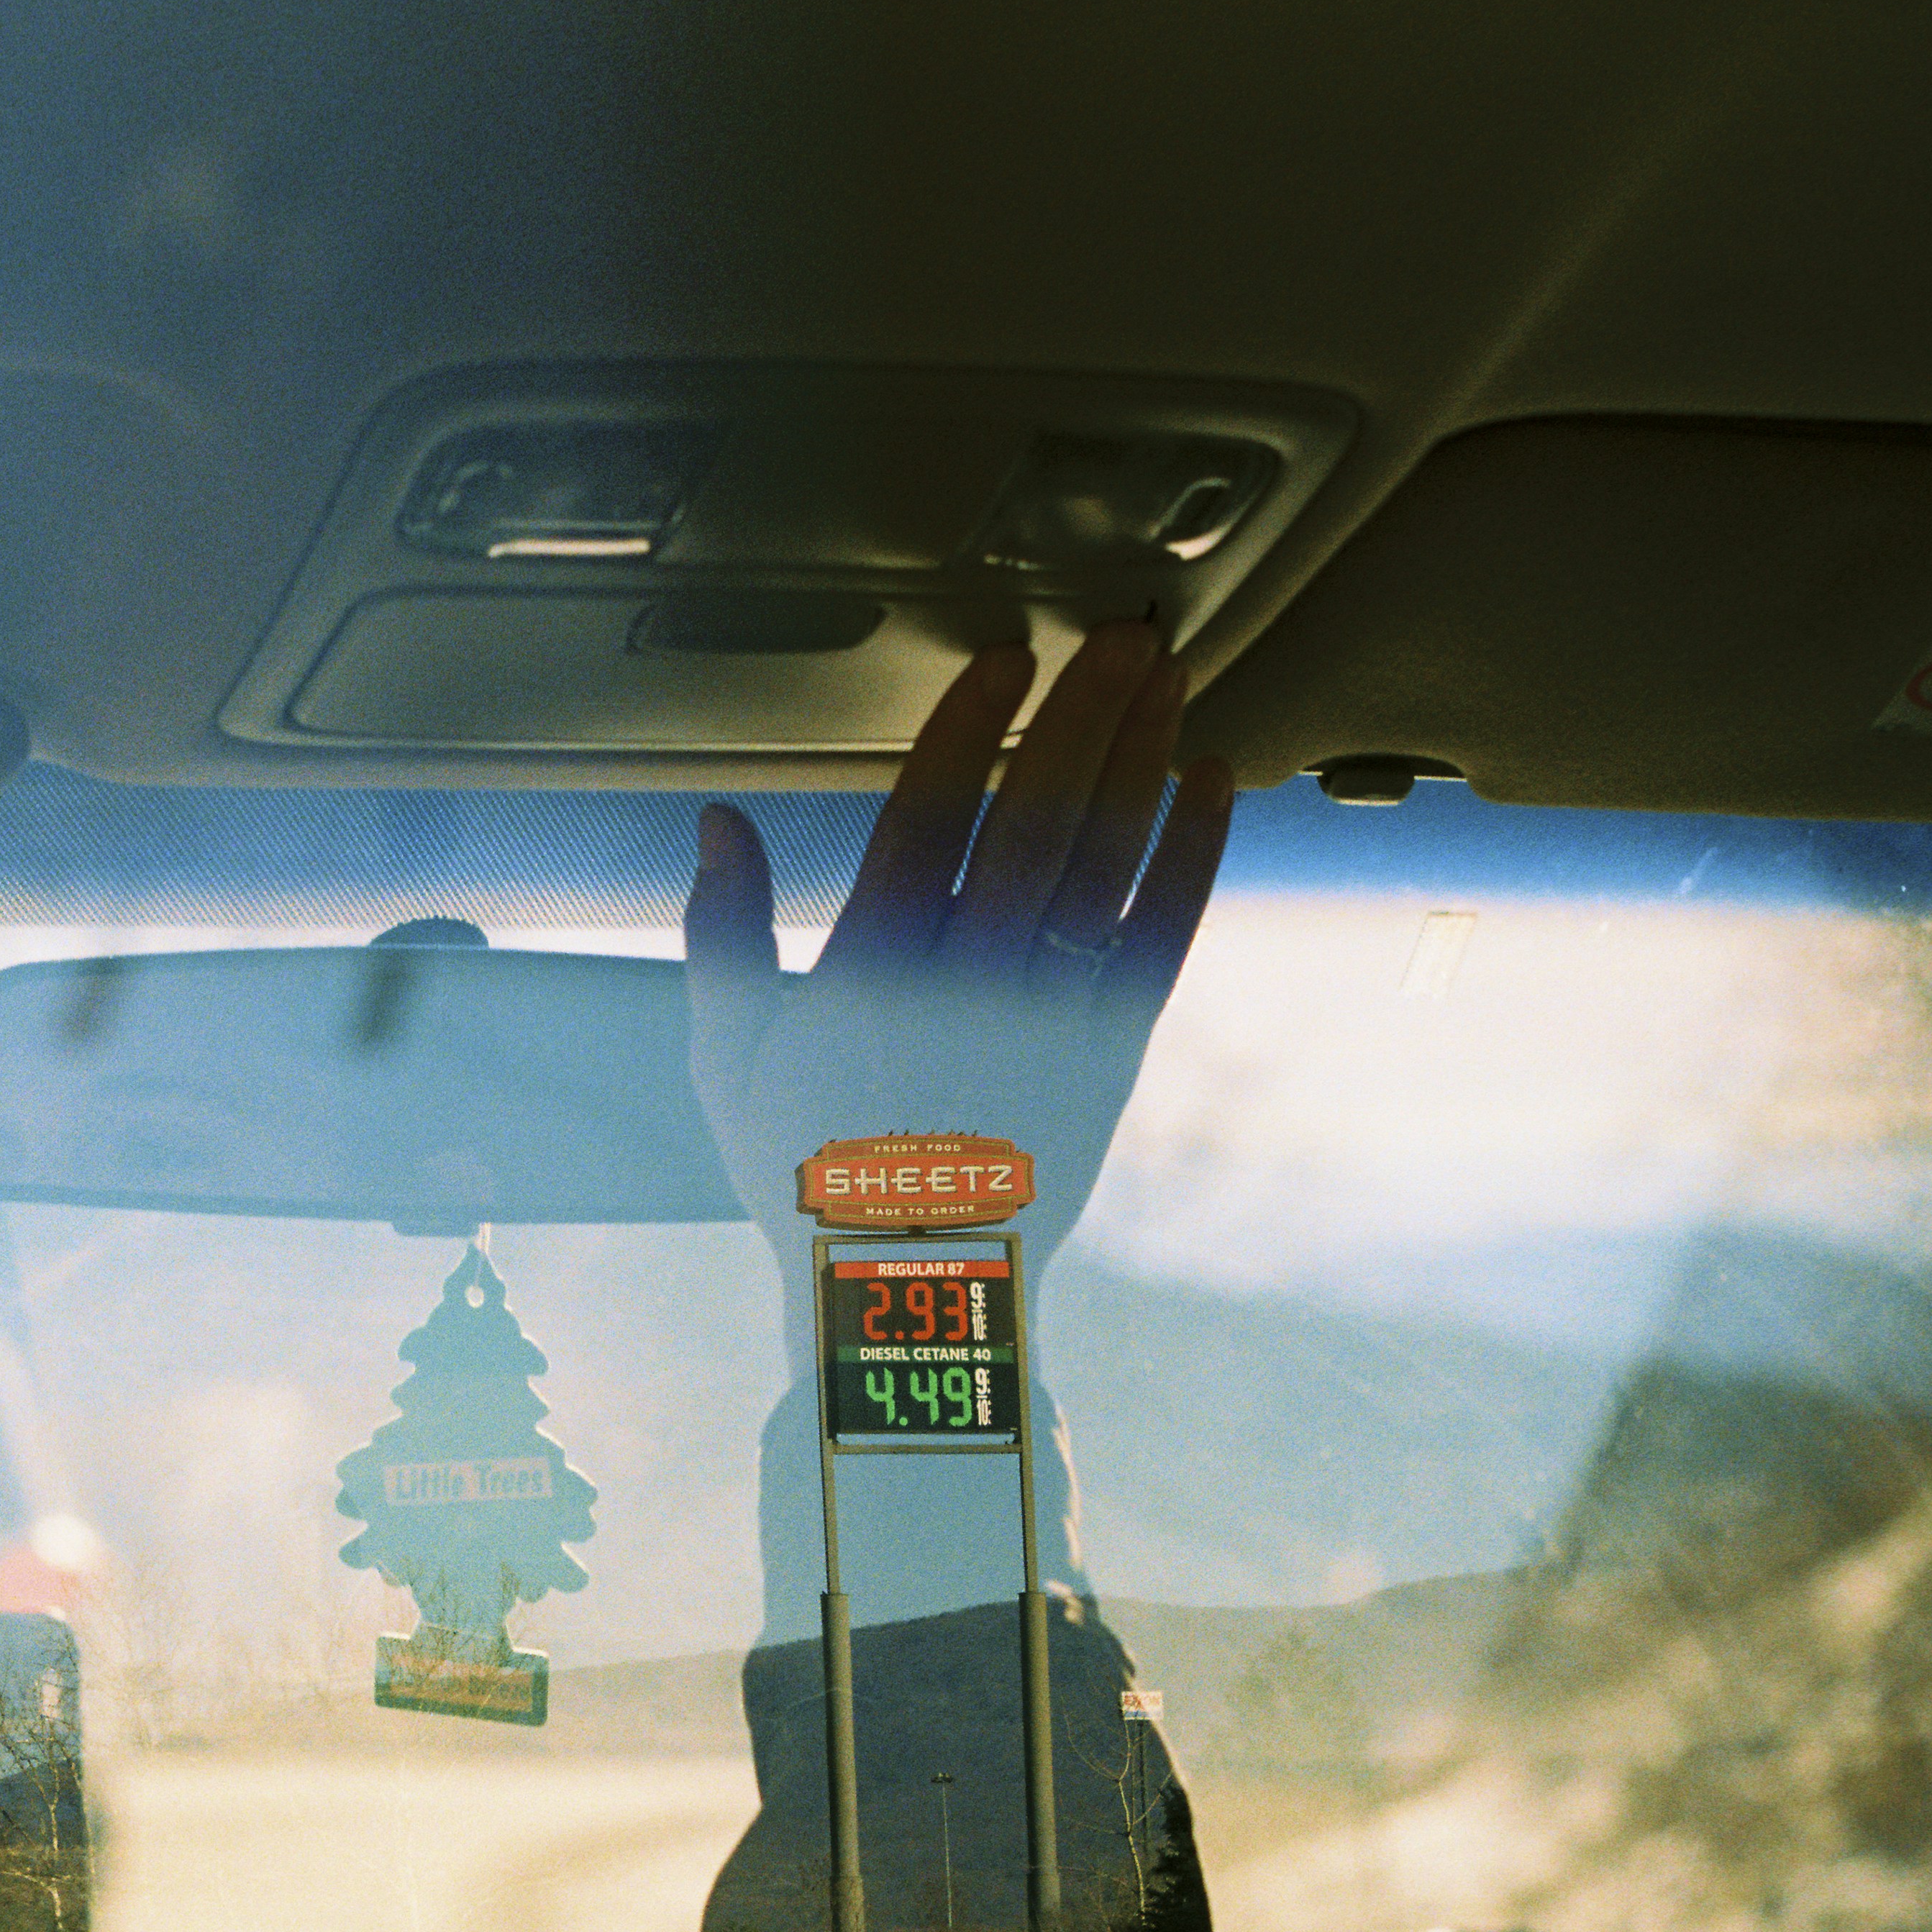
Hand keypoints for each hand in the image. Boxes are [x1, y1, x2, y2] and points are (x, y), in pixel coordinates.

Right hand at [681, 627, 1230, 1290]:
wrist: (907, 1294)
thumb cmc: (807, 1173)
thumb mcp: (727, 1060)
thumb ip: (724, 934)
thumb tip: (716, 822)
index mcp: (872, 974)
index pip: (930, 818)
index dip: (971, 729)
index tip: (1004, 659)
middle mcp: (970, 984)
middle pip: (1037, 821)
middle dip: (1082, 718)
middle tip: (1119, 637)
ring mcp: (1050, 1019)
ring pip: (1106, 867)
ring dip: (1142, 763)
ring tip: (1167, 680)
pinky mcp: (1109, 1055)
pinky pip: (1160, 939)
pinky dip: (1192, 858)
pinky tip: (1215, 785)